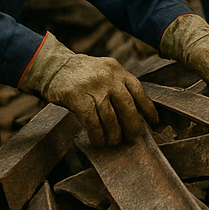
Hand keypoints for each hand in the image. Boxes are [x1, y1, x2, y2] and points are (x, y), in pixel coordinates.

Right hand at [20, 33, 157, 146]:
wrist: (54, 67)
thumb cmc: (83, 75)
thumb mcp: (106, 72)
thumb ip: (119, 86)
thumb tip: (135, 113)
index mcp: (118, 71)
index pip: (139, 91)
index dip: (148, 108)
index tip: (154, 122)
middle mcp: (109, 77)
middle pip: (127, 106)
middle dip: (132, 125)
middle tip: (133, 138)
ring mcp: (94, 87)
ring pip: (110, 116)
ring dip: (113, 134)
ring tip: (113, 142)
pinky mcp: (77, 97)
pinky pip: (92, 121)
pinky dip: (97, 134)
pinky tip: (98, 142)